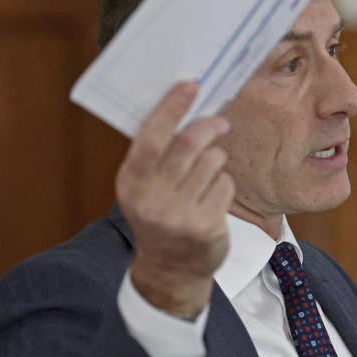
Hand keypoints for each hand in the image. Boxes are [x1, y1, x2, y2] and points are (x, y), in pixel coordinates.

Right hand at [116, 81, 234, 319]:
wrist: (171, 271)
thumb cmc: (160, 216)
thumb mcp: (145, 189)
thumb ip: (157, 155)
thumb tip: (184, 106)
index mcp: (131, 183)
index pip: (151, 137)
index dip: (171, 107)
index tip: (189, 86)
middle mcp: (151, 199)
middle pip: (189, 145)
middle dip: (209, 126)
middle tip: (219, 122)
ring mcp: (179, 215)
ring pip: (212, 162)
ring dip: (217, 159)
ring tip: (209, 172)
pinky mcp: (205, 227)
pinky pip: (225, 185)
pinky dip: (224, 184)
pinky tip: (214, 197)